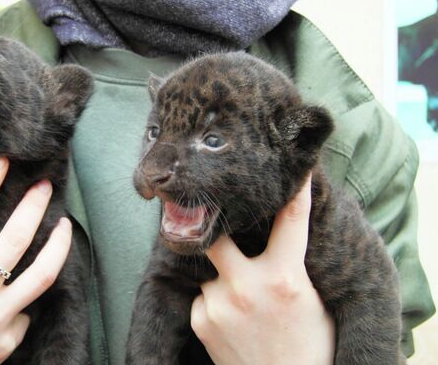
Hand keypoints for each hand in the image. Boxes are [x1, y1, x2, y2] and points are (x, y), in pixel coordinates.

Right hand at [0, 157, 72, 364]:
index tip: (0, 160)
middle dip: (34, 205)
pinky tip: (23, 289)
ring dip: (58, 243)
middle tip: (45, 185)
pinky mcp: (7, 341)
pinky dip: (25, 297)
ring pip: (42, 273)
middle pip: (15, 240)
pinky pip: (27, 309)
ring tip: (64, 224)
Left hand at [190, 175, 334, 364]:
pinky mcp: (201, 320)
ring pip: (210, 270)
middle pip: (217, 236)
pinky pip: (201, 295)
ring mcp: (220, 304)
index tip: (293, 170)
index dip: (294, 191)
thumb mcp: (315, 302)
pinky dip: (213, 300)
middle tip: (213, 219)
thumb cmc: (309, 345)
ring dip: (220, 275)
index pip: (290, 221)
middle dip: (215, 227)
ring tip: (239, 296)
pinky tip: (231, 318)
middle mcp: (248, 286)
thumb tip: (285, 234)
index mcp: (285, 278)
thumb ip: (296, 267)